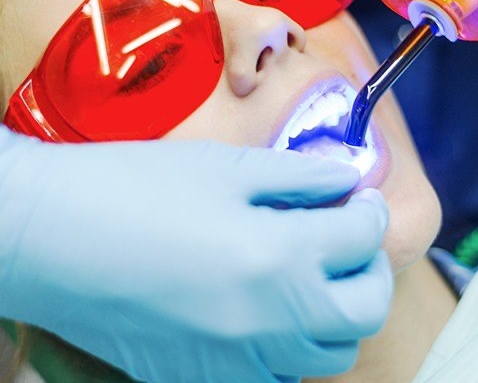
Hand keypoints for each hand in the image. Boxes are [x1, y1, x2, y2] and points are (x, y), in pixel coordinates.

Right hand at [0, 127, 391, 382]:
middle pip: (364, 312)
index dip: (371, 212)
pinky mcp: (203, 378)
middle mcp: (269, 324)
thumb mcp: (225, 168)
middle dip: (372, 270)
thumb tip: (342, 180)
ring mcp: (237, 363)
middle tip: (351, 237)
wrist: (55, 237)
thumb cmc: (136, 188)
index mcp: (278, 258)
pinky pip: (276, 371)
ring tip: (314, 270)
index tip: (361, 198)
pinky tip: (265, 303)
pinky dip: (291, 339)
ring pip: (326, 352)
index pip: (362, 239)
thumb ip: (297, 176)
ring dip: (337, 309)